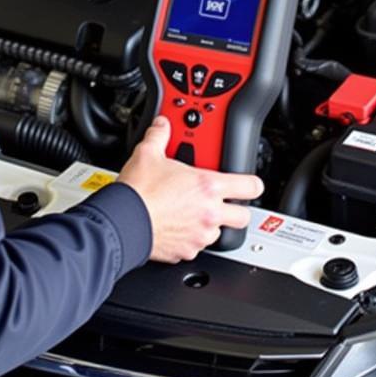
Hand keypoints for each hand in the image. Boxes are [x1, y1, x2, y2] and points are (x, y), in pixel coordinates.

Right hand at [118, 117, 263, 262]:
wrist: (122, 221)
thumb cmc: (138, 192)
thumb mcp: (148, 154)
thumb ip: (159, 135)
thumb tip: (162, 125)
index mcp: (207, 186)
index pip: (250, 186)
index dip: (253, 184)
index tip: (250, 184)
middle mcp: (209, 213)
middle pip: (243, 217)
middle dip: (237, 210)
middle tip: (224, 203)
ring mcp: (199, 235)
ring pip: (218, 234)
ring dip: (210, 225)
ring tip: (193, 215)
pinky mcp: (186, 252)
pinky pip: (196, 247)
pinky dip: (190, 239)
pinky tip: (177, 228)